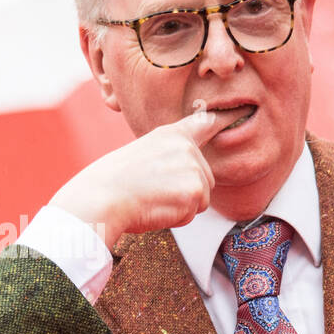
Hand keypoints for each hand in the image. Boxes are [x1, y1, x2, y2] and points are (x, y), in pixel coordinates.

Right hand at [48, 109, 218, 246]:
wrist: (101, 198)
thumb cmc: (111, 182)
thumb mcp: (141, 154)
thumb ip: (169, 156)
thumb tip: (190, 169)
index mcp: (171, 134)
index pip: (203, 122)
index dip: (219, 120)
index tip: (232, 114)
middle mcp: (186, 147)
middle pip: (204, 178)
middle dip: (184, 191)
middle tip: (152, 190)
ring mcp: (193, 168)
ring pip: (200, 199)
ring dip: (179, 206)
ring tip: (152, 198)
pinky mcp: (195, 192)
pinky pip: (191, 215)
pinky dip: (175, 218)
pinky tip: (155, 208)